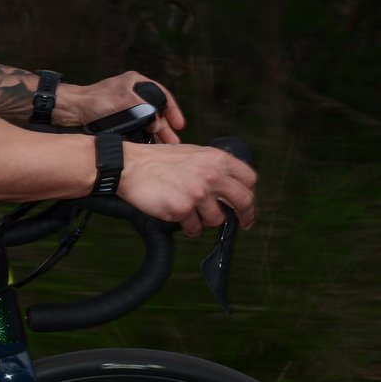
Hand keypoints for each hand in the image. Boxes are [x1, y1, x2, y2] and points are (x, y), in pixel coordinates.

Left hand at [60, 70, 184, 141]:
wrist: (70, 108)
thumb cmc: (93, 100)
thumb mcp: (123, 102)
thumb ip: (144, 111)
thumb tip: (159, 124)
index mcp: (136, 82)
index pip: (162, 95)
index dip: (172, 110)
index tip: (179, 125)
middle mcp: (133, 92)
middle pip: (156, 110)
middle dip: (165, 126)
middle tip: (174, 141)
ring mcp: (125, 105)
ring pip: (147, 119)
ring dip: (156, 132)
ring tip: (164, 146)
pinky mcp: (117, 116)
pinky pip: (136, 125)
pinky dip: (144, 134)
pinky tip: (148, 145)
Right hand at [115, 143, 256, 235]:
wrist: (130, 166)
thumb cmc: (157, 160)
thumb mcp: (192, 153)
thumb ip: (212, 166)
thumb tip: (227, 185)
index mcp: (216, 158)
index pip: (249, 178)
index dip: (250, 194)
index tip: (247, 204)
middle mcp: (211, 175)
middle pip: (243, 201)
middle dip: (246, 216)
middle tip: (243, 223)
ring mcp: (198, 193)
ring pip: (218, 220)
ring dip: (207, 222)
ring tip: (194, 216)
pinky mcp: (183, 209)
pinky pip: (195, 228)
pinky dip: (190, 228)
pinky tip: (182, 220)